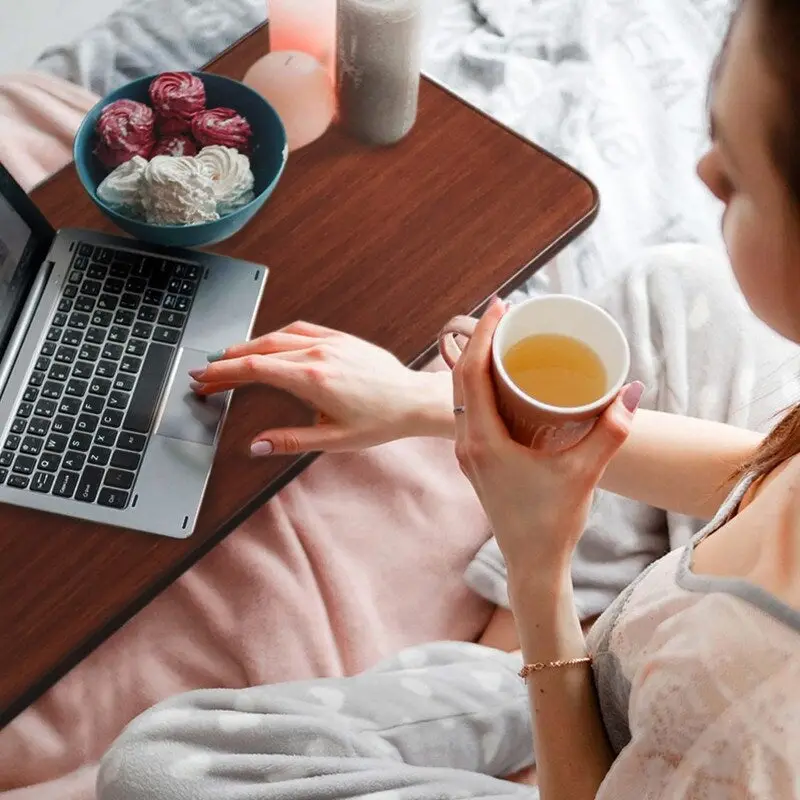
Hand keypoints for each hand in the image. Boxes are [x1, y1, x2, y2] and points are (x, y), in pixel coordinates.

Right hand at [189, 321, 452, 454]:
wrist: (412, 400)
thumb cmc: (380, 421)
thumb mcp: (333, 440)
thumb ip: (290, 441)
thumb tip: (256, 446)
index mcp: (313, 379)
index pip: (255, 370)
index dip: (223, 373)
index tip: (203, 379)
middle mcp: (319, 354)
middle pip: (259, 351)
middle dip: (227, 361)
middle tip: (206, 372)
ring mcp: (331, 342)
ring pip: (278, 336)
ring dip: (249, 345)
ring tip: (228, 358)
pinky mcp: (341, 338)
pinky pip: (302, 329)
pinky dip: (278, 335)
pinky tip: (268, 342)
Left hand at [453, 298, 643, 576]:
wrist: (531, 562)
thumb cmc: (553, 522)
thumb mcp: (585, 473)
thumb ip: (610, 432)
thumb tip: (632, 390)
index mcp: (483, 441)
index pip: (471, 373)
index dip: (483, 335)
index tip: (500, 306)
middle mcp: (467, 443)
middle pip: (461, 378)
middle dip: (480, 340)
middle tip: (505, 314)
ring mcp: (468, 453)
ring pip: (462, 395)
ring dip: (477, 362)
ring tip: (502, 338)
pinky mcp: (477, 460)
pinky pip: (470, 411)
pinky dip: (480, 386)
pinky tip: (501, 379)